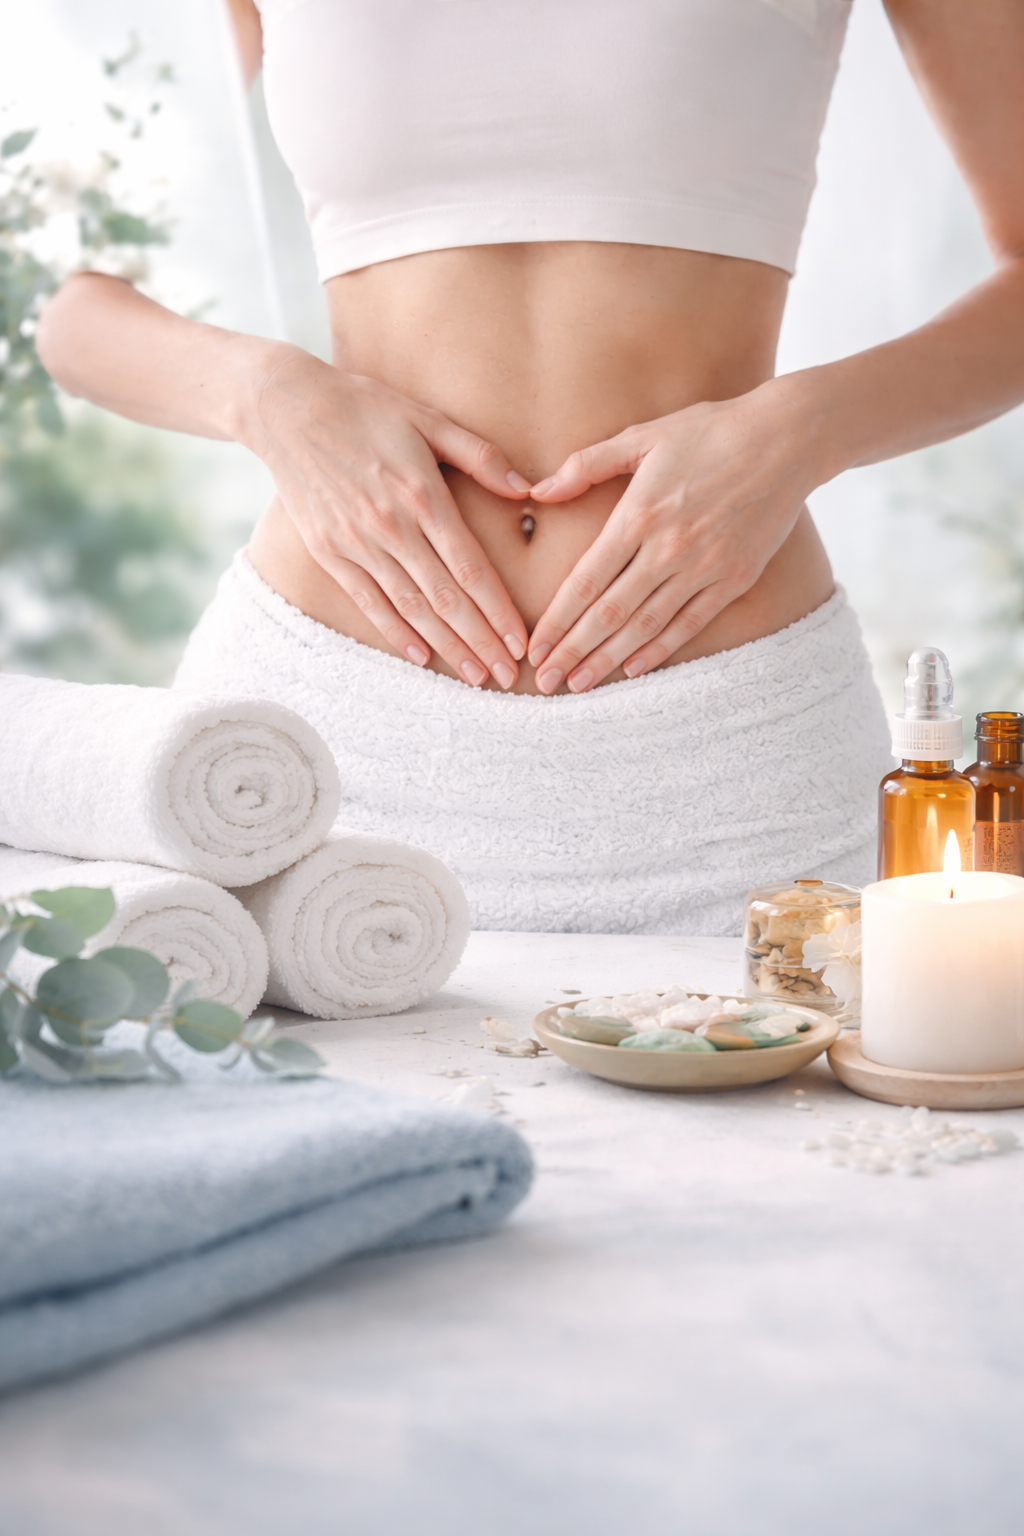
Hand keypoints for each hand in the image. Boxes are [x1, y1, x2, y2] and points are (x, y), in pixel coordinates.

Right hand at [250, 348, 531, 687]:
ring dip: (446, 647)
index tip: (521, 640)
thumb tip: (527, 489)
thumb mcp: (427, 418)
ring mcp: (357, 543)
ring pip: (411, 608)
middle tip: (507, 675)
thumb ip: (480, 455)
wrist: (285, 408)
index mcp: (422, 494)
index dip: (498, 610)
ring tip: (474, 677)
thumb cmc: (365, 408)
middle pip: (446, 598)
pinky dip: (396, 633)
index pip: (470, 567)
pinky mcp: (329, 552)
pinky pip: (369, 602)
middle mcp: (391, 526)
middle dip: (481, 641)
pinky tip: (421, 657)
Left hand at [526, 380, 822, 691]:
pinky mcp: (735, 578)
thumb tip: (538, 490)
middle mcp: (668, 548)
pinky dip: (661, 648)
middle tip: (546, 681)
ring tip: (578, 684)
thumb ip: (587, 464)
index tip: (536, 647)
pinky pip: (691, 623)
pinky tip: (634, 668)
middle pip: (609, 613)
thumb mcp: (643, 436)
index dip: (557, 620)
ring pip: (646, 625)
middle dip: (573, 651)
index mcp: (638, 514)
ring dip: (609, 659)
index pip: (586, 581)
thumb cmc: (711, 430)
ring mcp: (704, 567)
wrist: (788, 438)